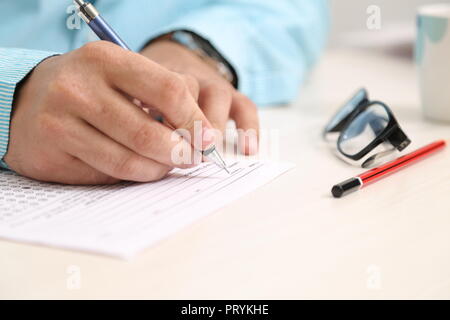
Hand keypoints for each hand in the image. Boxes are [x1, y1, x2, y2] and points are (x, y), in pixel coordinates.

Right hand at [4, 41, 214, 183]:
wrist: (27, 101)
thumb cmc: (89, 90)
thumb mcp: (121, 77)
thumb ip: (160, 98)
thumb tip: (202, 136)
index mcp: (106, 59)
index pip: (168, 90)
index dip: (194, 120)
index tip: (208, 138)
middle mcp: (79, 86)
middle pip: (149, 133)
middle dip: (181, 152)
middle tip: (193, 158)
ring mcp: (60, 120)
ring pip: (129, 159)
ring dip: (158, 169)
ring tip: (168, 165)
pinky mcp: (52, 150)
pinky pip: (107, 172)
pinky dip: (133, 175)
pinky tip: (141, 168)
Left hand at [141, 39, 258, 154]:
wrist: (175, 59)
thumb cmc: (150, 91)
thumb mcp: (133, 96)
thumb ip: (132, 115)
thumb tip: (132, 148)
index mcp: (156, 76)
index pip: (158, 92)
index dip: (156, 118)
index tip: (151, 143)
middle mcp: (186, 76)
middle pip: (188, 90)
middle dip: (185, 126)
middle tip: (181, 153)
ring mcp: (211, 84)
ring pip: (217, 96)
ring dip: (212, 126)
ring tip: (207, 154)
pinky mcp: (232, 94)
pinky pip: (245, 106)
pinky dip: (248, 128)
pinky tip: (247, 149)